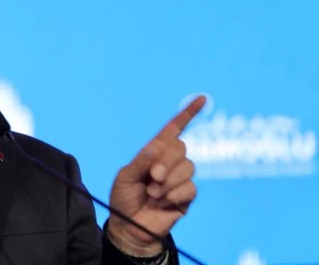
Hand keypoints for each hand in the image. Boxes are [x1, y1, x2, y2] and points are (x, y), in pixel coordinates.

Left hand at [106, 95, 205, 256]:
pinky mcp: (186, 197)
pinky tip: (163, 202)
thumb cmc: (124, 198)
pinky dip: (174, 194)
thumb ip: (141, 161)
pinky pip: (190, 187)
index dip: (186, 114)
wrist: (129, 226)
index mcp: (153, 153)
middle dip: (166, 161)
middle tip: (152, 177)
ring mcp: (179, 179)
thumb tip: (157, 145)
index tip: (201, 99)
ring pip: (188, 167)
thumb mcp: (125, 177)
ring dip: (169, 180)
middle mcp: (169, 163)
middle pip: (180, 147)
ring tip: (153, 193)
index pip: (172, 130)